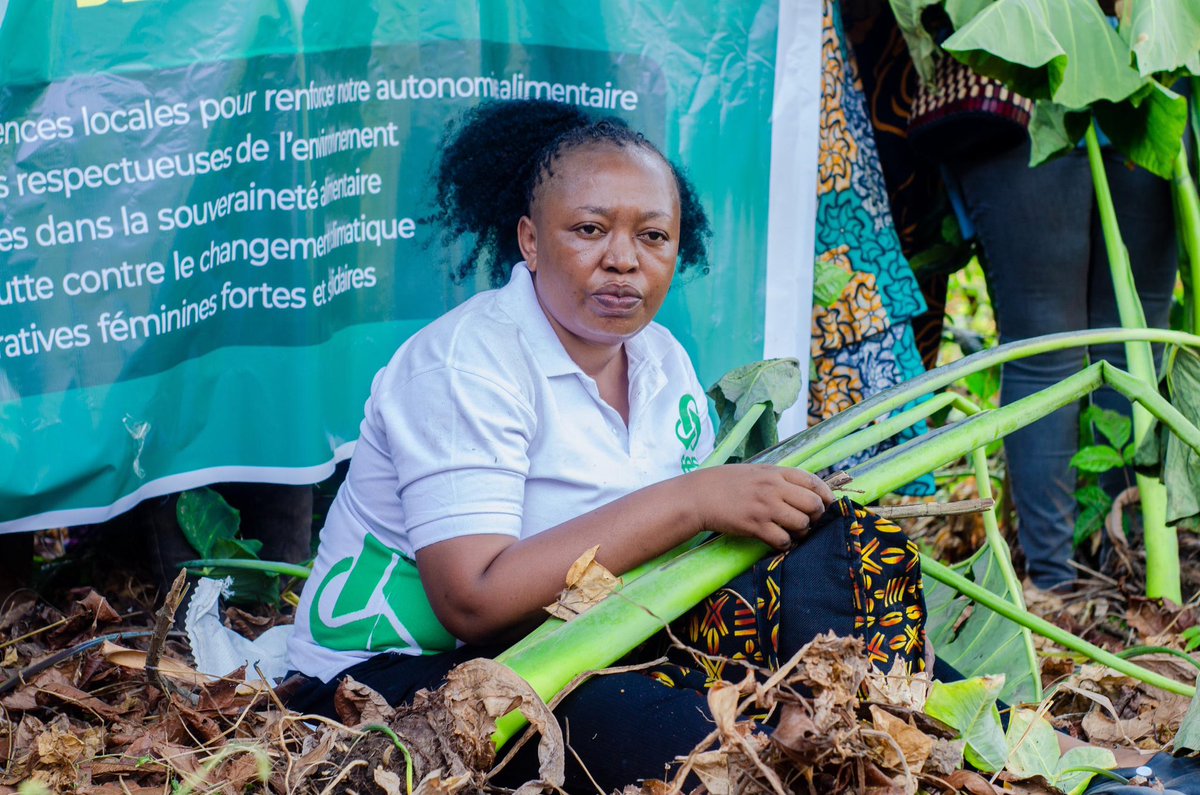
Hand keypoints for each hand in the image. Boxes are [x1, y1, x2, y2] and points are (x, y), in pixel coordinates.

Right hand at [685, 464, 834, 549]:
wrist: (700, 495)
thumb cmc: (727, 483)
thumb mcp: (757, 471)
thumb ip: (780, 479)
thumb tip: (805, 491)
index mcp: (775, 472)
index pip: (813, 481)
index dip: (826, 495)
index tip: (828, 504)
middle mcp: (774, 488)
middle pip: (813, 505)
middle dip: (816, 516)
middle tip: (808, 521)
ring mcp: (765, 508)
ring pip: (801, 524)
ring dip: (801, 531)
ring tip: (792, 532)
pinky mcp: (755, 526)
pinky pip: (783, 540)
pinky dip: (785, 544)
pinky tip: (778, 541)